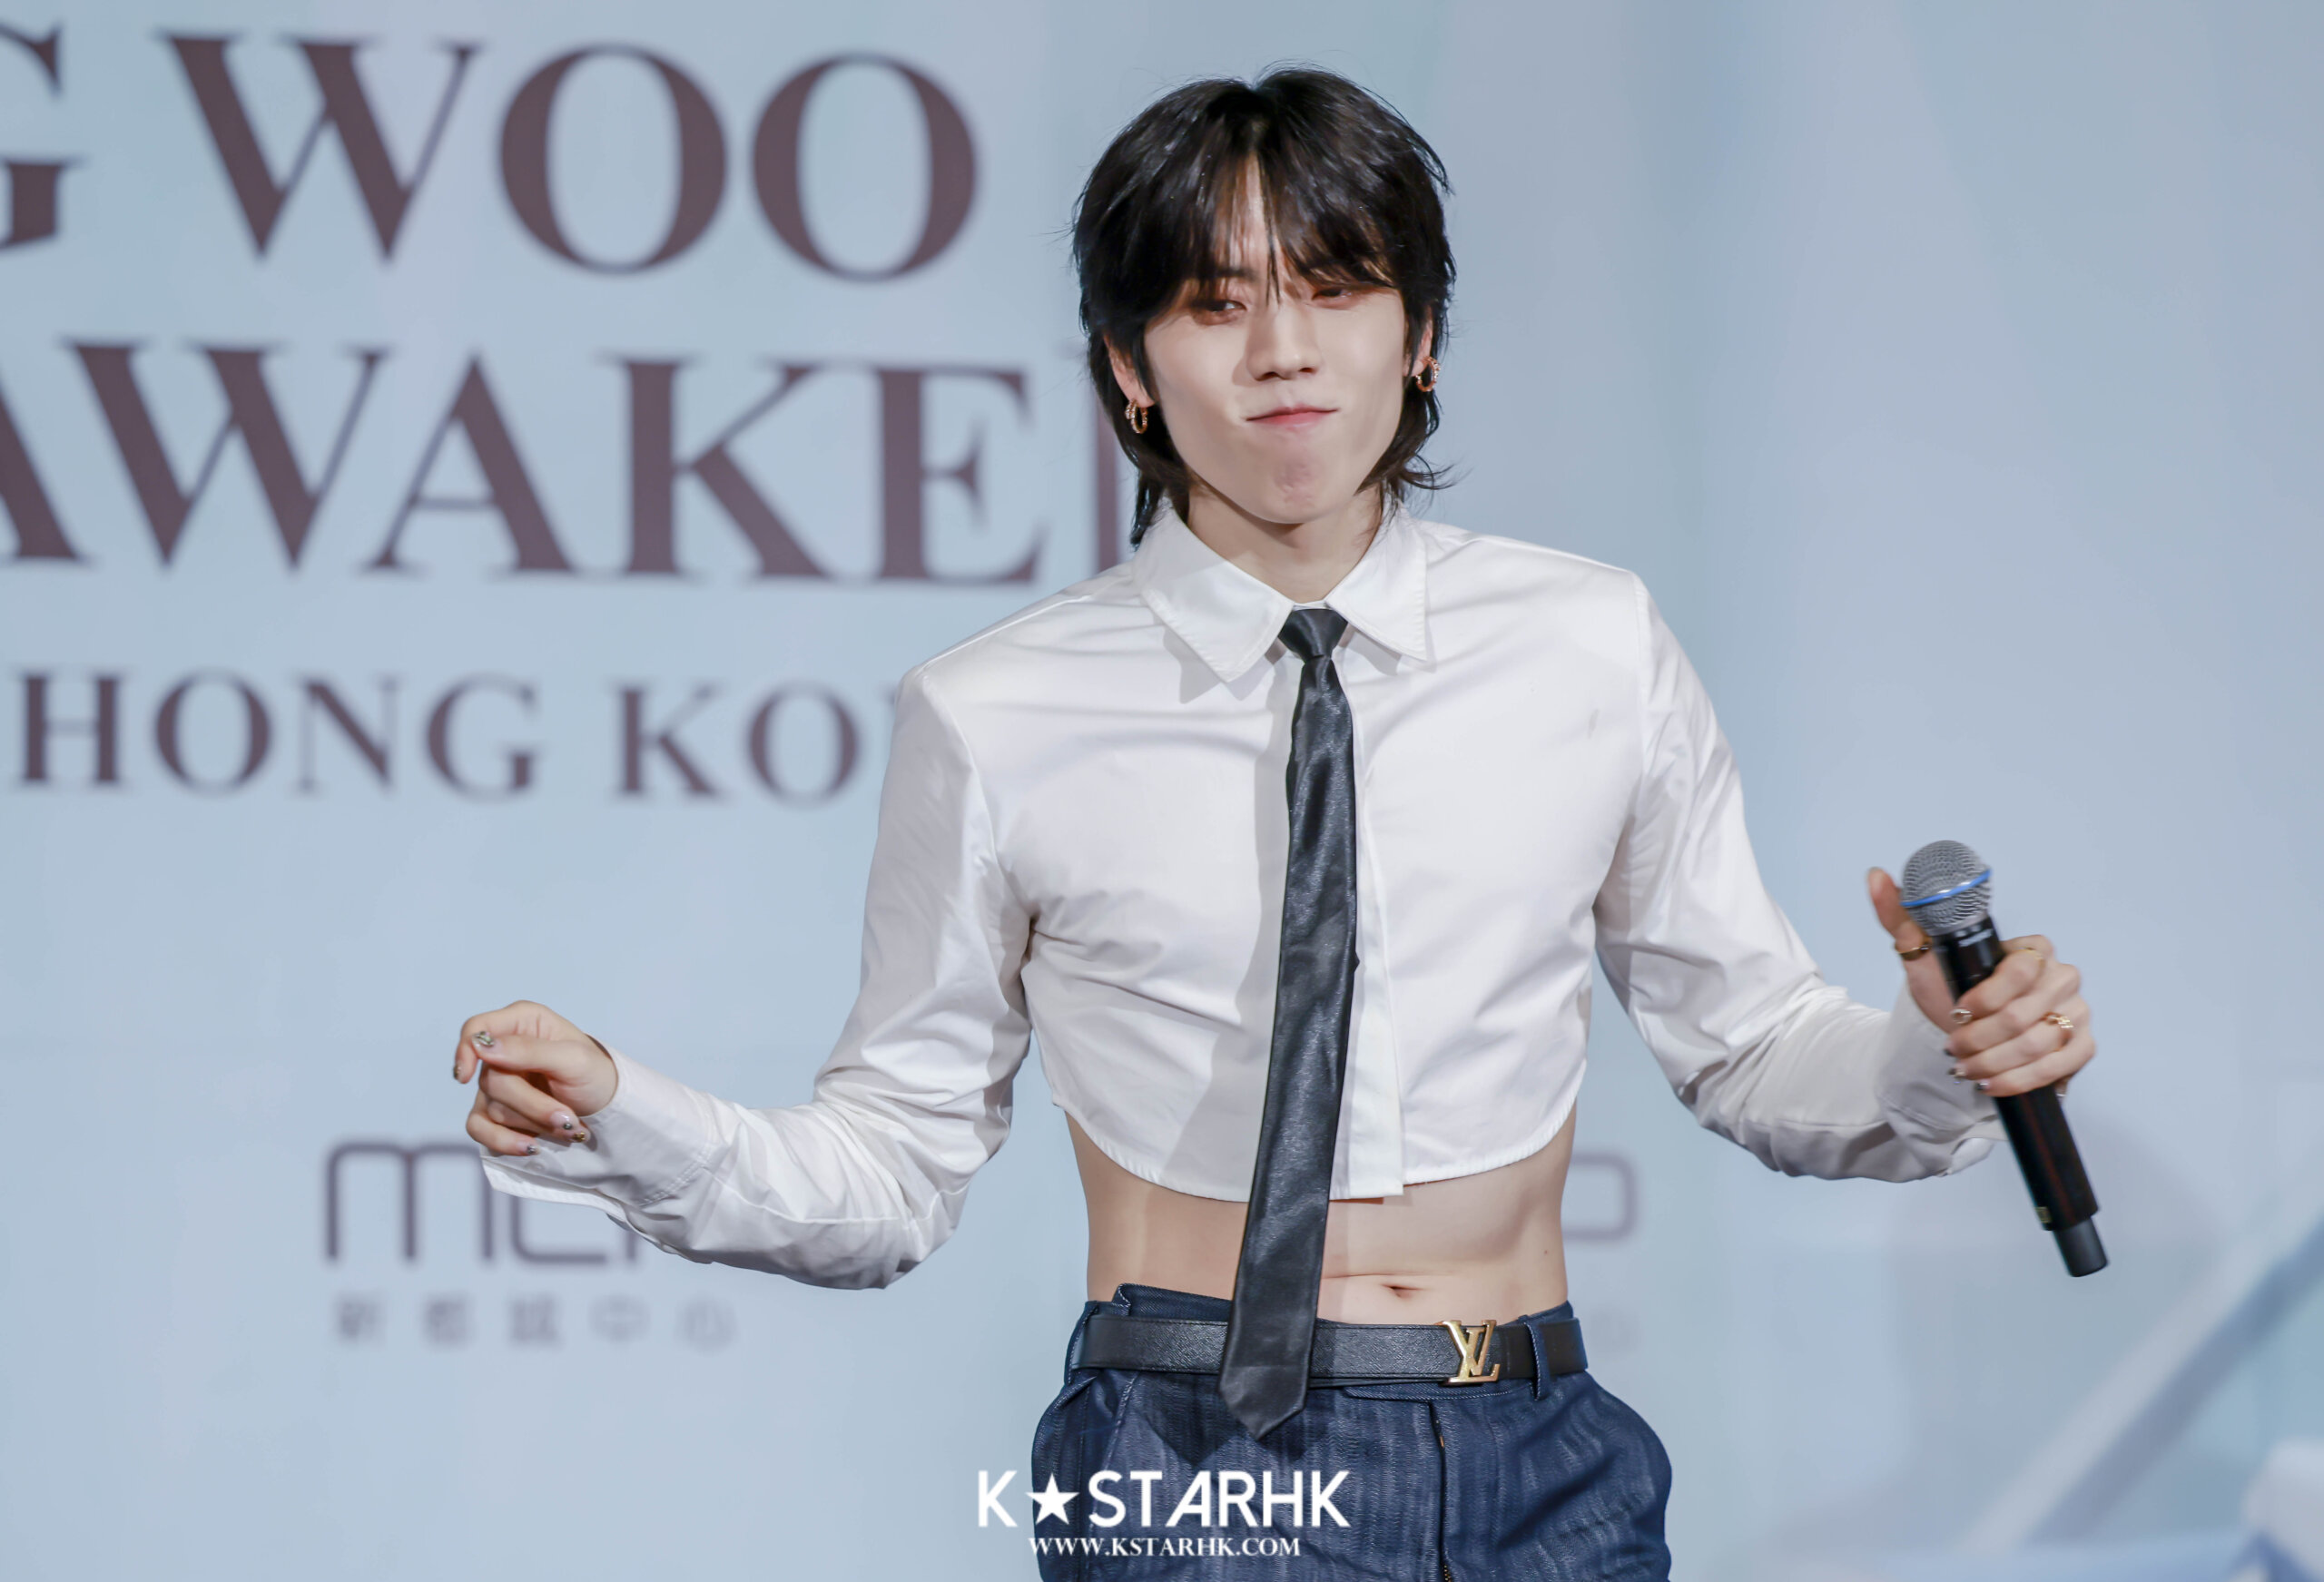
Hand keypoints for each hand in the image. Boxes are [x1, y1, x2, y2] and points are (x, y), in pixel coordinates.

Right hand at [451, 1000, 618, 1156]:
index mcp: (523, 1022)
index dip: (466, 1050)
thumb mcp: (574, 1059)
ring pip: (492, 1108)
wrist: (606, 1109)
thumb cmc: (595, 1075)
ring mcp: (497, 1083)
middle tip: (567, 1117)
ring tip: (568, 1125)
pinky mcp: (494, 1112)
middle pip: (490, 1079)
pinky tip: (531, 1147)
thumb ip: (530, 1050)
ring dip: (533, 1122)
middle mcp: (504, 1050)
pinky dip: (504, 1141)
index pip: (477, 1029)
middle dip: (530, 1103)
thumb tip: (483, 1047)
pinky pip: (479, 1129)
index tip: (465, 1076)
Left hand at [1867, 868, 2094, 1098]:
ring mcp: (2077, 1011)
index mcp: (2034, 949)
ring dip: (1994, 1063)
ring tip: (1964, 1068)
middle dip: (1980, 1039)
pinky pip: (2059, 1066)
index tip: (1957, 1012)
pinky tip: (1991, 1083)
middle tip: (1953, 1048)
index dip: (1986, 997)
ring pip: (2039, 1044)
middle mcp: (2062, 976)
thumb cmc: (1949, 986)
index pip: (2020, 970)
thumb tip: (1876, 876)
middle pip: (2025, 1014)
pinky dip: (2019, 1079)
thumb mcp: (1921, 952)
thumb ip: (1900, 914)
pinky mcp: (2082, 1045)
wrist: (1963, 1029)